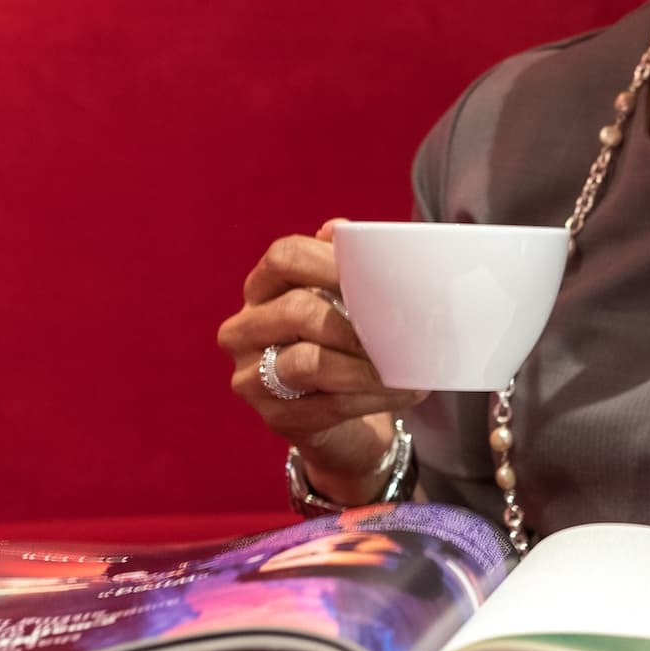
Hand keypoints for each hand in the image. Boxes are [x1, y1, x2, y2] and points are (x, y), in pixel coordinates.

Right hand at [216, 218, 427, 502]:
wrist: (341, 422)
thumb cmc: (342, 347)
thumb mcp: (342, 303)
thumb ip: (342, 266)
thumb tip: (341, 228)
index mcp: (260, 290)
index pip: (283, 257)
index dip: (329, 259)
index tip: (377, 272)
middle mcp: (244, 331)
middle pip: (297, 310)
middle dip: (354, 321)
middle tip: (399, 330)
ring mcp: (253, 378)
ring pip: (310, 362)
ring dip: (366, 366)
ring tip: (405, 367)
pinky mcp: (276, 419)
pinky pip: (330, 404)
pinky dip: (374, 398)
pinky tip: (404, 392)